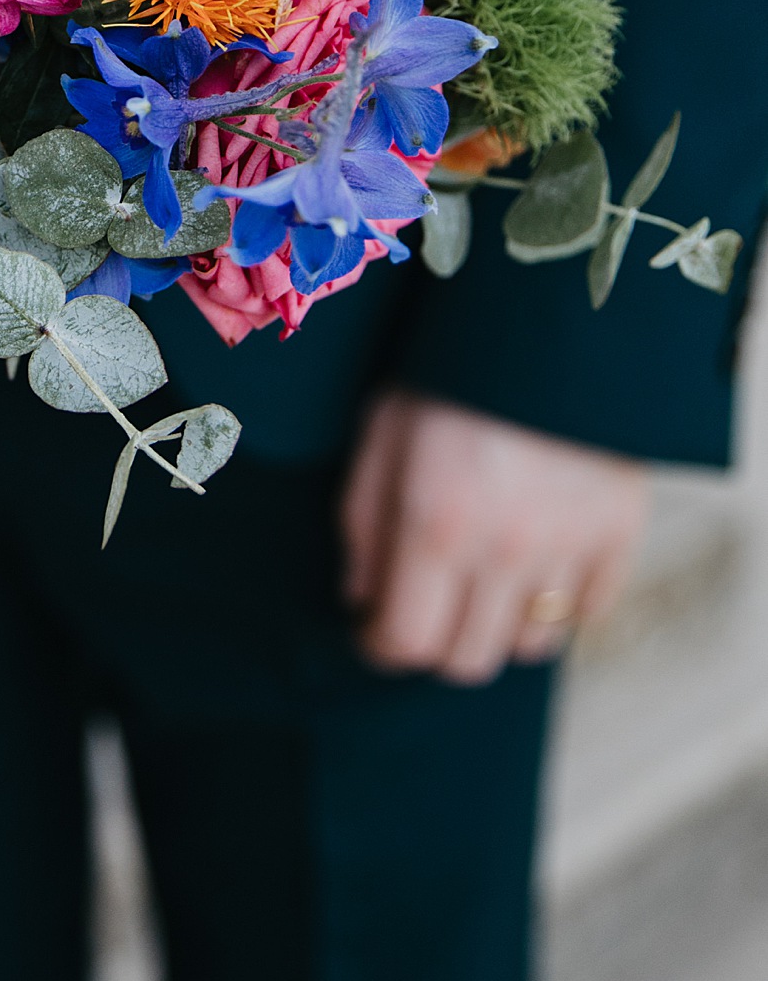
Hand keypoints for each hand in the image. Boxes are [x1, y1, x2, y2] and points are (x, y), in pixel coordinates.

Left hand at [340, 392, 647, 684]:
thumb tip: (361, 601)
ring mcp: (569, 547)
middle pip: (467, 660)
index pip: (405, 641)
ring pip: (528, 647)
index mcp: (434, 522)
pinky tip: (534, 566)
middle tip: (427, 608)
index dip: (380, 645)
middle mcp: (504, 549)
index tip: (374, 630)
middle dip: (435, 642)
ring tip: (482, 583)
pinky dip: (556, 606)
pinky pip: (585, 614)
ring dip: (496, 626)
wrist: (550, 320)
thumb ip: (362, 523)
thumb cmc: (449, 372)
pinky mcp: (619, 535)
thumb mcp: (381, 431)